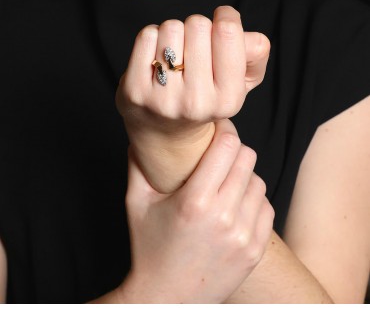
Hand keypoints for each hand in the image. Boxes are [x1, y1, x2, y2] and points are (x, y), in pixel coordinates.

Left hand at [115, 5, 269, 191]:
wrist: (165, 133)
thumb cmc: (206, 99)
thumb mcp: (239, 83)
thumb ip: (255, 56)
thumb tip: (252, 39)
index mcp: (228, 99)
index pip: (228, 32)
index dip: (226, 17)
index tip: (221, 24)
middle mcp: (196, 102)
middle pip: (198, 24)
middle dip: (198, 29)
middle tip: (194, 50)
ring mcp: (162, 98)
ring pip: (171, 27)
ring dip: (174, 34)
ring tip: (175, 57)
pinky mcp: (135, 90)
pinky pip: (147, 36)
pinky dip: (152, 39)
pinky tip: (157, 59)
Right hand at [118, 119, 274, 303]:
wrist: (167, 299)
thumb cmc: (149, 249)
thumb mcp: (136, 205)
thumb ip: (137, 167)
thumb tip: (139, 139)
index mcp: (194, 201)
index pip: (227, 146)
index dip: (224, 129)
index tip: (216, 127)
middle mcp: (223, 216)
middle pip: (247, 158)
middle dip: (233, 149)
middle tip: (220, 152)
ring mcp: (243, 235)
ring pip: (259, 181)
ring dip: (244, 174)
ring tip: (226, 180)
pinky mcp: (254, 249)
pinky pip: (266, 206)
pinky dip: (253, 199)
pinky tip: (235, 203)